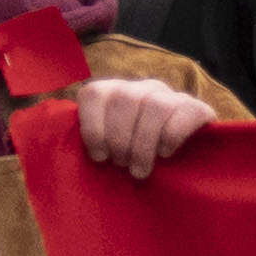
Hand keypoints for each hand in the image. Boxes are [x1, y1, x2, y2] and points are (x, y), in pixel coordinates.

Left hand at [67, 75, 217, 179]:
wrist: (187, 160)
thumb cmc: (136, 158)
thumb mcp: (109, 147)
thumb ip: (91, 141)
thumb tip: (57, 149)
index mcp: (114, 92)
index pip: (95, 93)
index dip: (93, 126)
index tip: (98, 157)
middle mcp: (143, 87)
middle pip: (125, 99)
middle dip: (120, 138)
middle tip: (122, 165)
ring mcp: (172, 95)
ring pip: (155, 106)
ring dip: (143, 142)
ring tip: (140, 169)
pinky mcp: (199, 108)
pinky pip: (184, 114)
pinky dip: (171, 137)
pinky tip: (166, 154)